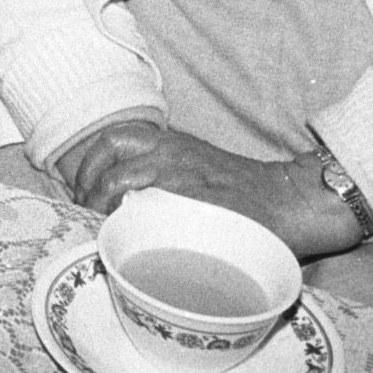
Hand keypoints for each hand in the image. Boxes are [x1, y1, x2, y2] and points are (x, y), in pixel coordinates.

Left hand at [57, 123, 363, 258]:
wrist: (291, 200)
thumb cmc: (243, 195)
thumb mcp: (197, 170)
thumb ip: (163, 178)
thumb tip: (120, 206)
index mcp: (170, 141)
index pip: (112, 138)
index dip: (88, 163)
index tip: (81, 190)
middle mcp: (171, 149)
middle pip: (108, 150)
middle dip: (86, 178)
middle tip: (84, 207)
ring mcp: (182, 171)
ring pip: (120, 176)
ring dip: (100, 199)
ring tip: (99, 223)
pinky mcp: (195, 198)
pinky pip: (149, 203)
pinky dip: (128, 216)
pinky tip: (126, 234)